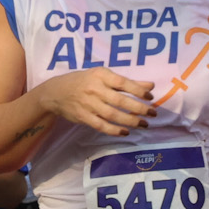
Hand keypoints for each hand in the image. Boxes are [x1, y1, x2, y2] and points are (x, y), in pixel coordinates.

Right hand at [33, 69, 154, 138]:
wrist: (55, 93)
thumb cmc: (84, 82)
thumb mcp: (102, 76)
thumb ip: (126, 82)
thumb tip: (150, 86)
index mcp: (100, 76)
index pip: (123, 83)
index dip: (138, 90)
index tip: (150, 97)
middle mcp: (94, 89)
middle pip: (120, 101)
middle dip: (139, 108)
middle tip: (153, 114)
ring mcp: (88, 104)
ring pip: (112, 114)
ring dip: (131, 121)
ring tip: (144, 124)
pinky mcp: (83, 117)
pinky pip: (101, 125)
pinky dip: (114, 130)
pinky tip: (126, 132)